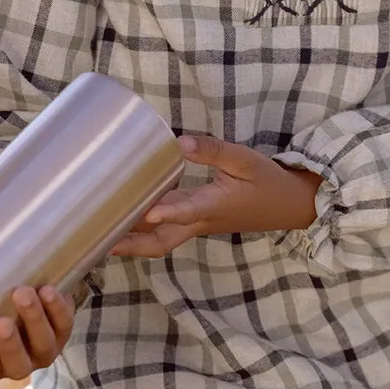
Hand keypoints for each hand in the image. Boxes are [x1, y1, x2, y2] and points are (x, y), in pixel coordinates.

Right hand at [0, 285, 75, 388]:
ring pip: (45, 346)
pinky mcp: (60, 328)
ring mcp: (41, 349)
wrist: (20, 292)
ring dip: (36, 322)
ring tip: (25, 294)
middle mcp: (16, 365)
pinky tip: (49, 290)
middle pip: (17, 367)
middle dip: (10, 347)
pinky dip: (59, 309)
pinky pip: (65, 323)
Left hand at [112, 133, 322, 256]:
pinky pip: (166, 232)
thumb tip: (179, 143)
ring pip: (160, 240)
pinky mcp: (197, 221)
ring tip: (100, 235)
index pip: (186, 211)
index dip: (166, 212)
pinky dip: (144, 231)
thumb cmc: (267, 181)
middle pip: (161, 242)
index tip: (145, 213)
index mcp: (215, 206)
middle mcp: (201, 222)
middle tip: (99, 241)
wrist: (290, 205)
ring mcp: (198, 225)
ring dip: (132, 242)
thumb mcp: (245, 160)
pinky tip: (124, 219)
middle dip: (131, 245)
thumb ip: (213, 151)